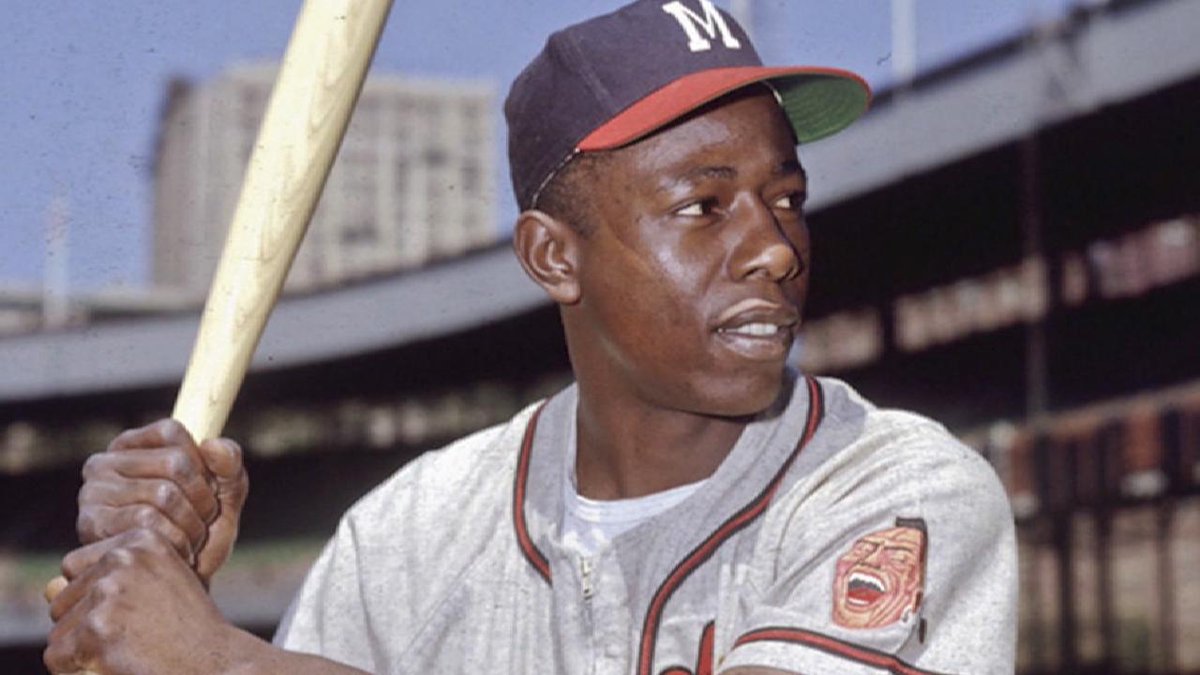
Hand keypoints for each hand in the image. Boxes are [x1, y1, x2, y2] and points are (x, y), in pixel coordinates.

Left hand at [45, 529, 244, 674]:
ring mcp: (109, 592)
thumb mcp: (155, 591)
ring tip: (131, 652)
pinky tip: (118, 666)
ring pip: (58, 630)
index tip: (136, 613)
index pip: (74, 566)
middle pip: (62, 598)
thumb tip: (48, 587)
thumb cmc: (189, 632)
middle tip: (134, 638)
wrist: (218, 664)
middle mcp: (124, 557)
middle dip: (85, 625)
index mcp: (142, 538)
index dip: (95, 599)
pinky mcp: (96, 630)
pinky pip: (57, 656)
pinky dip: (78, 669)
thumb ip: (102, 585)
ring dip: (84, 650)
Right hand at [74, 419, 247, 585]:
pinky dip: (176, 540)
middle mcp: (103, 463)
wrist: (180, 586)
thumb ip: (230, 466)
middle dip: (203, 498)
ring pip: (163, 493)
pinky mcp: (91, 524)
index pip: (172, 432)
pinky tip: (176, 553)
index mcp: (131, 446)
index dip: (202, 463)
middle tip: (204, 523)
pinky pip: (147, 522)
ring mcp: (92, 493)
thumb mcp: (224, 496)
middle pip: (174, 463)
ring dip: (192, 523)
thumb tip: (213, 445)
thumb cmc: (200, 534)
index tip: (207, 490)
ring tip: (192, 540)